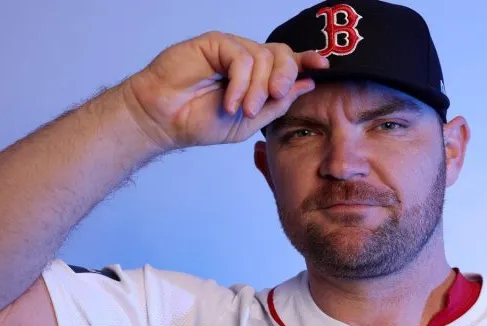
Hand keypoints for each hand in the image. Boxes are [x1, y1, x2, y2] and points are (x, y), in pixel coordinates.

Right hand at [122, 31, 329, 150]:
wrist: (164, 120)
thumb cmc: (198, 121)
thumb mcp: (248, 122)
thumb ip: (277, 104)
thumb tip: (307, 84)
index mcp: (257, 77)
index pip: (287, 63)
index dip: (306, 60)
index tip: (323, 65)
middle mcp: (247, 59)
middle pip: (282, 55)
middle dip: (285, 76)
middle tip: (274, 97)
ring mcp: (231, 49)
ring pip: (264, 57)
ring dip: (258, 88)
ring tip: (242, 109)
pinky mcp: (215, 43)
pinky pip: (242, 58)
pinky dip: (241, 83)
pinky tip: (230, 101)